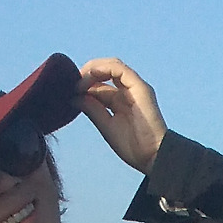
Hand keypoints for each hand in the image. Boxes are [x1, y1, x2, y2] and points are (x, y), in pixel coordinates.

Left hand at [76, 58, 167, 175]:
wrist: (153, 157)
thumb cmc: (133, 147)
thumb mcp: (105, 125)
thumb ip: (92, 109)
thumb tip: (74, 97)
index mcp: (120, 101)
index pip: (99, 85)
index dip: (83, 84)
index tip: (70, 91)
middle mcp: (128, 91)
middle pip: (104, 72)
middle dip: (86, 74)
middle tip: (71, 83)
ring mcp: (135, 87)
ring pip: (112, 66)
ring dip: (92, 69)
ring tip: (79, 81)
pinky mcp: (140, 87)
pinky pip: (120, 69)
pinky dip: (103, 68)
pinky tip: (89, 76)